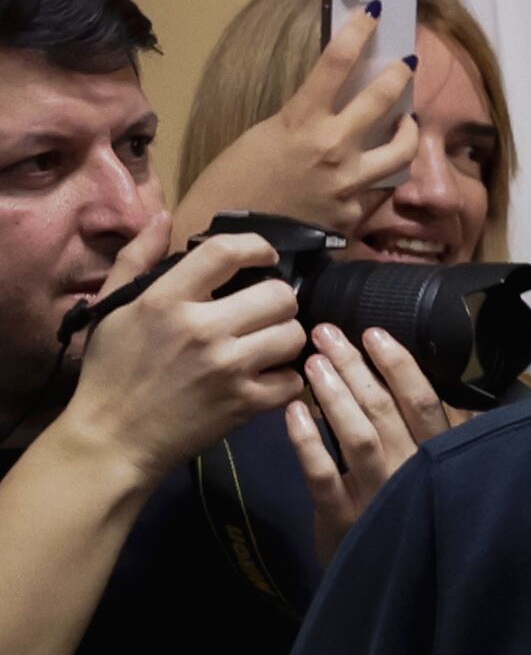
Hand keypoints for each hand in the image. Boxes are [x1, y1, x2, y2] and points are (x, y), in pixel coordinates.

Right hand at [57, 228, 305, 488]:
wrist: (112, 438)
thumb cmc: (111, 370)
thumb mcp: (112, 309)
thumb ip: (136, 259)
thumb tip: (161, 217)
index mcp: (166, 300)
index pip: (226, 252)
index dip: (256, 246)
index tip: (265, 256)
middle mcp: (202, 329)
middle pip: (279, 294)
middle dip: (277, 299)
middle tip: (263, 311)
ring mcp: (228, 368)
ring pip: (294, 335)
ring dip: (285, 337)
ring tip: (265, 343)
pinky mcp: (245, 403)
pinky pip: (294, 379)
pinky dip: (286, 379)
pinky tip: (265, 377)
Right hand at [166, 11, 420, 241]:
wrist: (229, 240)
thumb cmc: (232, 186)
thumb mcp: (263, 137)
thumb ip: (302, 120)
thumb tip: (331, 105)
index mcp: (299, 123)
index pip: (334, 64)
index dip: (357, 33)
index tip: (373, 15)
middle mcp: (332, 149)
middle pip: (382, 99)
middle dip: (400, 74)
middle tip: (406, 64)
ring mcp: (350, 183)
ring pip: (402, 148)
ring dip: (408, 129)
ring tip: (406, 121)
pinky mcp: (356, 214)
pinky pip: (385, 186)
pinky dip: (387, 173)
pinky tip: (383, 168)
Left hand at [284, 324, 452, 559]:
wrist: (397, 583)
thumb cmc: (420, 515)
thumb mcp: (444, 475)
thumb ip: (445, 436)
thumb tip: (445, 385)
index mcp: (439, 457)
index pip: (422, 402)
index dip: (399, 366)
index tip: (375, 334)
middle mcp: (412, 471)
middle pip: (383, 409)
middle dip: (354, 367)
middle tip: (327, 334)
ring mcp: (377, 495)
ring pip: (356, 434)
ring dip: (333, 394)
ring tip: (312, 362)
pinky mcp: (343, 517)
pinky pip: (321, 473)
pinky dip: (306, 441)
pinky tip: (293, 411)